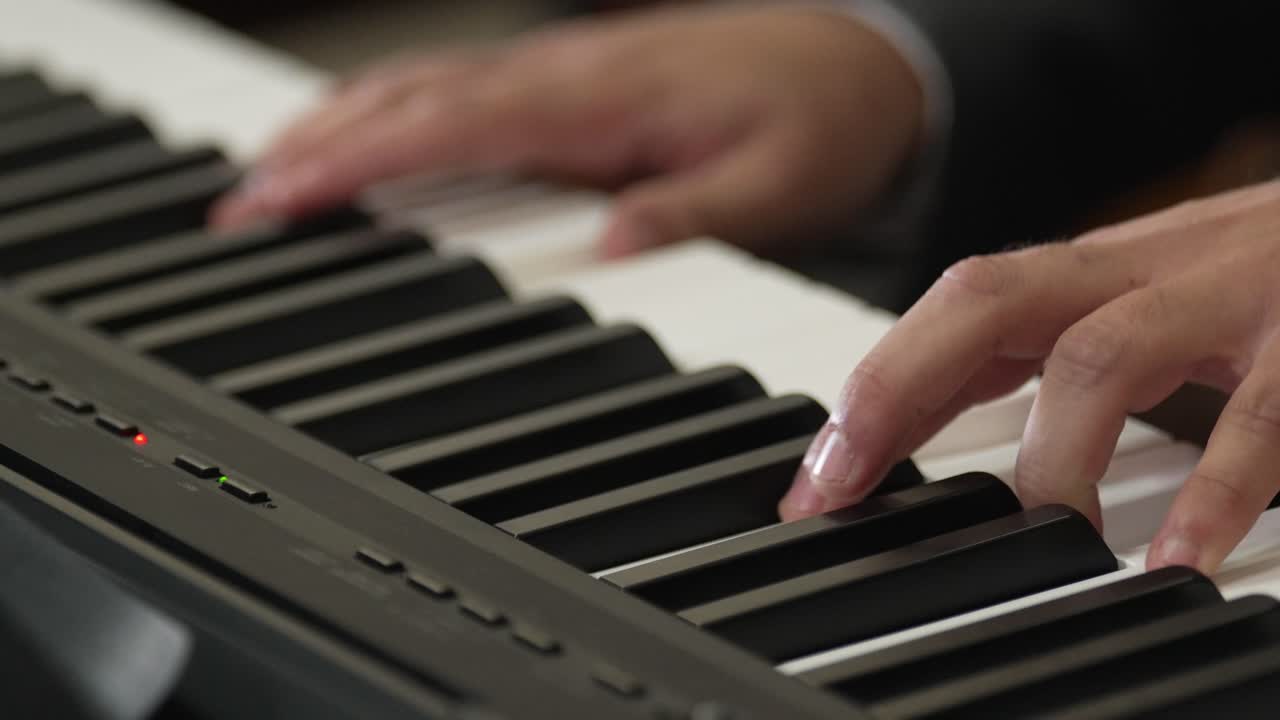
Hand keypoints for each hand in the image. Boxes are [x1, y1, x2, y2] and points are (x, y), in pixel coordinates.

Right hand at [209, 4, 924, 257]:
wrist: (855, 61)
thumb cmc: (816, 118)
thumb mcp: (778, 184)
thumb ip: (690, 217)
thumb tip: (605, 253)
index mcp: (601, 101)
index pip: (453, 125)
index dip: (360, 158)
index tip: (285, 192)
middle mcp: (565, 76)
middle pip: (412, 99)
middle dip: (317, 148)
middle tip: (241, 207)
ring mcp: (560, 73)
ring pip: (424, 88)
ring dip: (340, 127)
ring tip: (270, 177)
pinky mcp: (567, 84)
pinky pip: (459, 92)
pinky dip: (394, 115)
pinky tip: (364, 139)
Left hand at [781, 179, 1279, 574]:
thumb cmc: (1257, 284)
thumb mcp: (1133, 308)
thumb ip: (1037, 359)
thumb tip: (916, 428)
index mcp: (1090, 273)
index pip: (948, 316)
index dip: (871, 393)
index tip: (814, 484)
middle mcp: (1140, 272)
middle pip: (983, 302)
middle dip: (897, 392)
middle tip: (846, 489)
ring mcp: (1226, 296)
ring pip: (1102, 356)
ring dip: (1050, 456)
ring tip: (1030, 538)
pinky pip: (1258, 416)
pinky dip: (1215, 491)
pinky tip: (1176, 563)